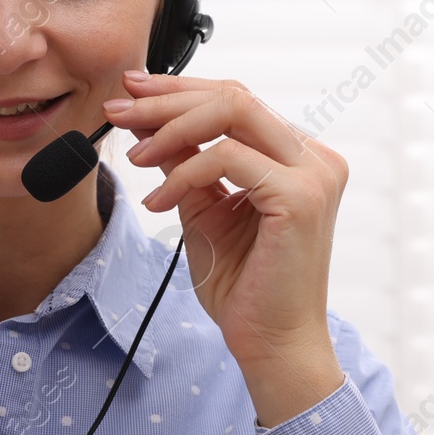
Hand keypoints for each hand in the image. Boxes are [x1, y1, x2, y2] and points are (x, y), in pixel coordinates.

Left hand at [104, 71, 347, 424]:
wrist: (271, 344)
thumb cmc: (243, 285)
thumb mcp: (202, 207)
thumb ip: (183, 161)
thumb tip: (147, 118)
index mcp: (298, 156)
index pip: (236, 100)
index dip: (179, 90)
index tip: (130, 94)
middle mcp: (314, 158)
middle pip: (234, 96)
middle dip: (167, 99)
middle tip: (118, 111)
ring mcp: (314, 174)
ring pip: (233, 112)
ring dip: (171, 128)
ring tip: (134, 157)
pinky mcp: (301, 196)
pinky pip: (228, 157)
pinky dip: (183, 173)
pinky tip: (158, 200)